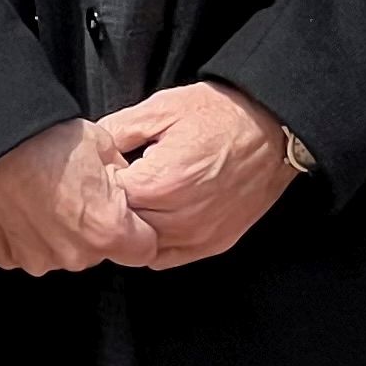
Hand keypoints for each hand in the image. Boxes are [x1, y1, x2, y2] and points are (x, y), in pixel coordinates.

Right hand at [0, 120, 161, 275]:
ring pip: (65, 253)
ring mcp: (38, 260)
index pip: (143, 249)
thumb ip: (121, 172)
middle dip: (97, 228)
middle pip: (100, 251)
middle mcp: (75, 255)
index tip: (127, 213)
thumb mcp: (101, 143)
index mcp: (107, 229)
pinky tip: (25, 205)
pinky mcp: (7, 259)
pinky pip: (31, 251)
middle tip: (79, 193)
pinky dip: (30, 235)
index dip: (139, 229)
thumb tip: (125, 179)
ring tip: (48, 195)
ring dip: (63, 233)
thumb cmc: (43, 140)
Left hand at [100, 81, 298, 270]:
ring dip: (136, 227)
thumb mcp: (164, 108)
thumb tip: (92, 147)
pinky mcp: (214, 244)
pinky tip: (160, 216)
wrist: (274, 128)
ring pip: (143, 247)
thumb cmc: (222, 113)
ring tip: (143, 198)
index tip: (109, 169)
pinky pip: (168, 257)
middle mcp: (179, 218)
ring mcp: (198, 235)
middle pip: (123, 228)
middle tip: (124, 183)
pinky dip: (157, 242)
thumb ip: (119, 129)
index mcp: (160, 183)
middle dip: (117, 208)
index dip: (102, 184)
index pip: (107, 200)